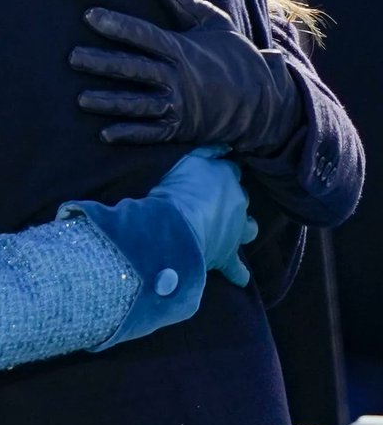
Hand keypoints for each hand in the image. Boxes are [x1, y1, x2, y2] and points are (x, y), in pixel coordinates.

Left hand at [71, 0, 302, 152]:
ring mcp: (177, 105)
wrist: (264, 101)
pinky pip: (150, 132)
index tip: (90, 15)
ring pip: (136, 103)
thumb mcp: (213, 22)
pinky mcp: (179, 128)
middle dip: (101, 63)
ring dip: (108, 102)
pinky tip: (105, 134)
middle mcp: (176, 78)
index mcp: (181, 49)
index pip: (143, 35)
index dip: (116, 25)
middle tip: (72, 57)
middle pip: (133, 69)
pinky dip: (129, 134)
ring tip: (81, 99)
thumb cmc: (234, 55)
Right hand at [147, 147, 256, 286]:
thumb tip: (225, 147)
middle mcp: (238, 202)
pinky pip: (237, 269)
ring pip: (249, 228)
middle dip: (233, 198)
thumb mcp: (188, 160)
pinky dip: (238, 273)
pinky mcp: (227, 256)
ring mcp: (236, 231)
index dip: (223, 172)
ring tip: (234, 230)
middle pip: (241, 197)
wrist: (176, 226)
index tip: (215, 173)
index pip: (232, 170)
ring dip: (243, 228)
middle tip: (215, 200)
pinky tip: (240, 278)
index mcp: (227, 177)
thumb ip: (207, 152)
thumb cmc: (177, 190)